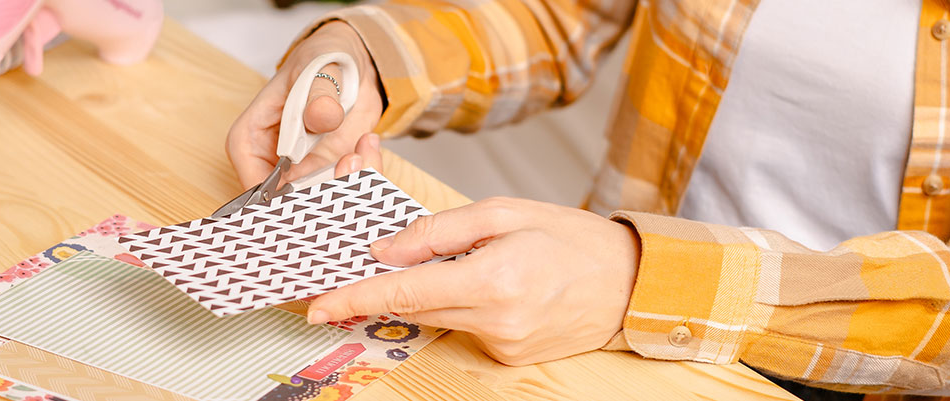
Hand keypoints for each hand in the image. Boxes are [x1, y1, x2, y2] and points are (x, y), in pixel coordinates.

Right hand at [226, 21, 385, 188]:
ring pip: (319, 203)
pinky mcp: (329, 175)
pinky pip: (344, 191)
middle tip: (348, 162)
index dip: (282, 198)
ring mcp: (301, 173)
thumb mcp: (321, 67)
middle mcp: (271, 163)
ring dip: (347, 181)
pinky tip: (367, 146)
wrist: (354, 65)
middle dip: (321, 195)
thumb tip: (320, 115)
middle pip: (288, 204)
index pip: (254, 185)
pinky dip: (362, 175)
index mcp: (250, 138)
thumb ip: (320, 93)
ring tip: (361, 148)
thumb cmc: (321, 60)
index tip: (315, 186)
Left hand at [306, 198, 641, 365]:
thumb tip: (387, 249)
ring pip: (438, 318)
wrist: (631, 284)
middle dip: (385, 289)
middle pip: (414, 308)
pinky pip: (465, 328)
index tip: (318, 305)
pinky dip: (465, 305)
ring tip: (471, 263)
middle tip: (367, 270)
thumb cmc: (574, 240)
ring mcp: (502, 346)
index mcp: (493, 279)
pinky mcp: (508, 359)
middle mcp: (495, 321)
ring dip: (432, 293)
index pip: (404, 292)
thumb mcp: (505, 212)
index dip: (355, 298)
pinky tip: (496, 286)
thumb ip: (440, 230)